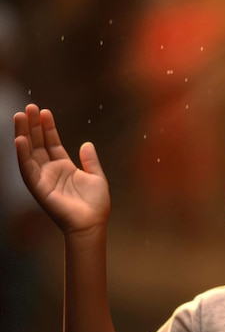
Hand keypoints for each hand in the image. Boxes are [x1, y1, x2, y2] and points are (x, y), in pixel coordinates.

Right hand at [14, 104, 110, 234]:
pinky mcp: (39, 188)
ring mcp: (43, 179)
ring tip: (20, 116)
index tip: (44, 111)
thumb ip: (90, 160)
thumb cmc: (96, 205)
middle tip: (29, 107)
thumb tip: (87, 143)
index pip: (52, 143)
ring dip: (24, 134)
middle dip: (33, 125)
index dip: (48, 127)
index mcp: (64, 167)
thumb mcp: (97, 177)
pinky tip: (20, 139)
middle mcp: (51, 171)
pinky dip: (22, 155)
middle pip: (38, 143)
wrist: (92, 224)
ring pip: (29, 152)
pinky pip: (27, 169)